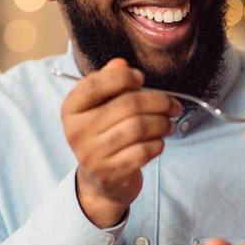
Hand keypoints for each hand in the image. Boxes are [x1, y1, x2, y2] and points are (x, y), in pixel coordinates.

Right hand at [62, 58, 180, 227]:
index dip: (122, 77)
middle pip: (126, 105)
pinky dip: (157, 144)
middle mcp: (77, 131)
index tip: (140, 78)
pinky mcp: (111, 172)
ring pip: (138, 128)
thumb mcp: (100, 106)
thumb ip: (108, 82)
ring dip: (162, 123)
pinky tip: (158, 141)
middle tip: (173, 105)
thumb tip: (120, 63)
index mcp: (71, 109)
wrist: (100, 180)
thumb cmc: (103, 134)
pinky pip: (143, 151)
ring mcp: (92, 154)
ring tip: (169, 123)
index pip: (94, 85)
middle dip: (158, 101)